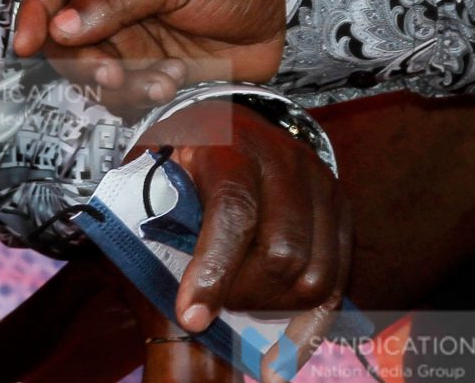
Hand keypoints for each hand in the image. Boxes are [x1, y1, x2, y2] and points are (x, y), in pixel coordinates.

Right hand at [14, 0, 289, 109]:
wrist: (283, 9)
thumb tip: (62, 26)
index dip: (35, 15)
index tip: (26, 46)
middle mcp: (111, 3)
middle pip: (67, 42)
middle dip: (87, 63)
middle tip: (115, 75)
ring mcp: (131, 40)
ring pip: (97, 75)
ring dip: (124, 85)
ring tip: (165, 78)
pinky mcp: (151, 71)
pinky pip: (129, 96)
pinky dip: (147, 95)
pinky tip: (178, 81)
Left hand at [145, 103, 349, 380]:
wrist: (227, 121)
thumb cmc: (181, 153)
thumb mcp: (151, 163)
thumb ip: (141, 206)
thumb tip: (134, 256)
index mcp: (229, 142)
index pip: (233, 210)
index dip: (213, 269)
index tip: (190, 315)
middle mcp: (284, 158)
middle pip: (282, 252)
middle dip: (244, 293)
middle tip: (215, 302)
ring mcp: (319, 182)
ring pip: (315, 273)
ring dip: (274, 305)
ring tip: (240, 302)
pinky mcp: (340, 209)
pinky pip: (338, 281)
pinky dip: (311, 323)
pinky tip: (284, 354)